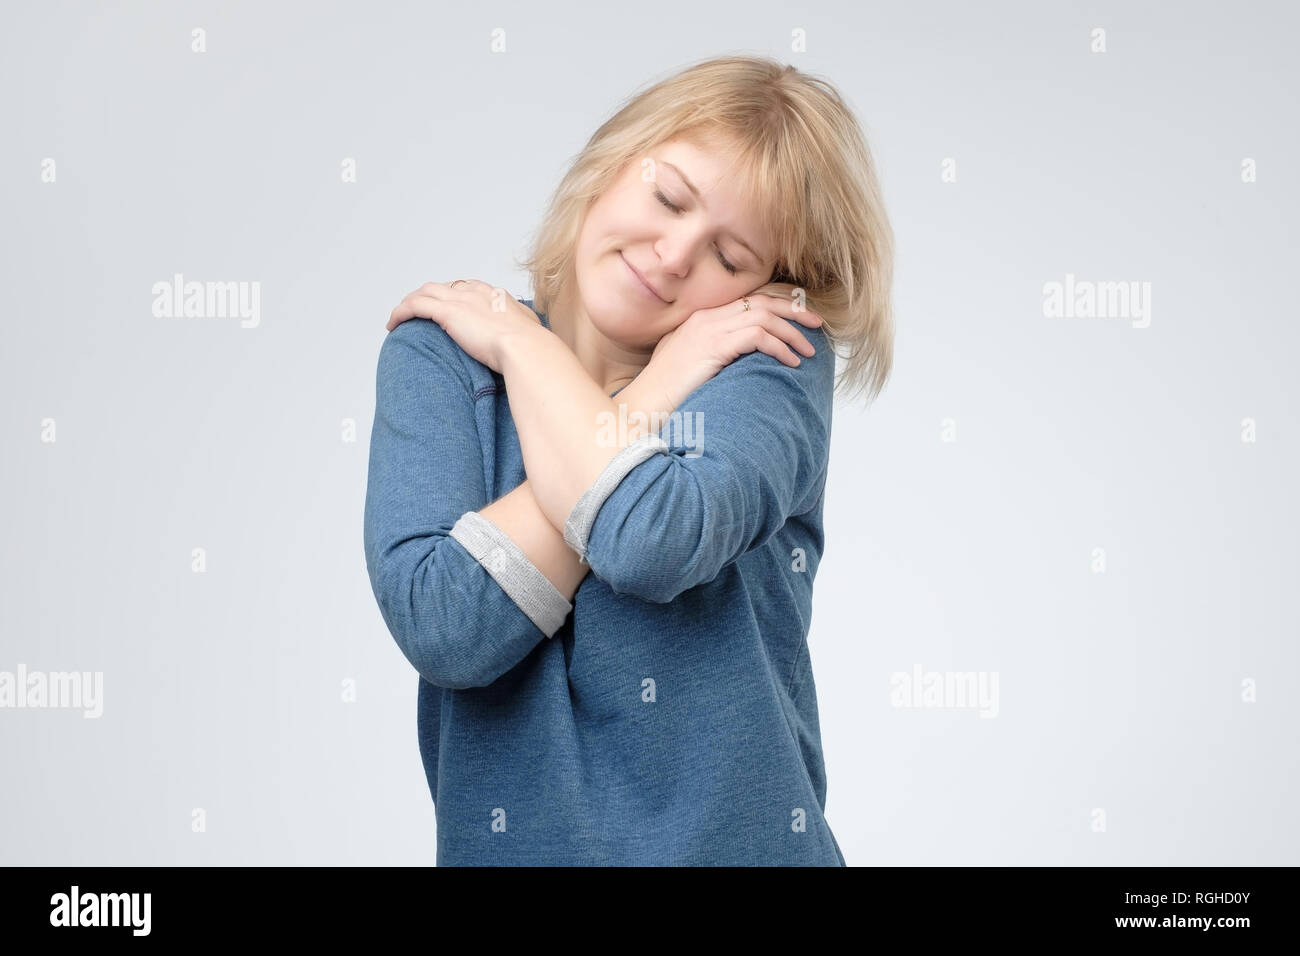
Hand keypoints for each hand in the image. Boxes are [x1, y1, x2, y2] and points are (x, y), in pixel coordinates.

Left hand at [385, 280, 541, 372]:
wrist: (525, 347)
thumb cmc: (531, 344)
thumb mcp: (532, 328)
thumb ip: (526, 323)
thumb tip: (530, 327)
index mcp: (494, 294)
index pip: (466, 288)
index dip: (452, 296)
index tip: (446, 307)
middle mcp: (475, 292)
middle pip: (441, 287)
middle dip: (427, 297)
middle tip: (418, 311)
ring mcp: (460, 301)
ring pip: (424, 293)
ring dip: (409, 303)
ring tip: (399, 317)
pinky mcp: (448, 313)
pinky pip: (415, 306)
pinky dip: (401, 312)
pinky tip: (393, 324)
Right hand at [645, 282, 824, 409]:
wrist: (644, 404)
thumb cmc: (665, 392)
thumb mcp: (691, 365)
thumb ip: (714, 354)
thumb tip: (742, 360)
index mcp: (702, 318)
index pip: (750, 300)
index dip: (780, 305)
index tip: (801, 317)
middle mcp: (707, 317)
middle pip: (762, 300)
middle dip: (795, 310)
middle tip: (817, 324)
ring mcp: (709, 329)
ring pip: (764, 317)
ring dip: (792, 333)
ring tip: (808, 351)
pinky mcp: (713, 346)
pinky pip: (758, 336)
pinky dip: (780, 347)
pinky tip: (790, 362)